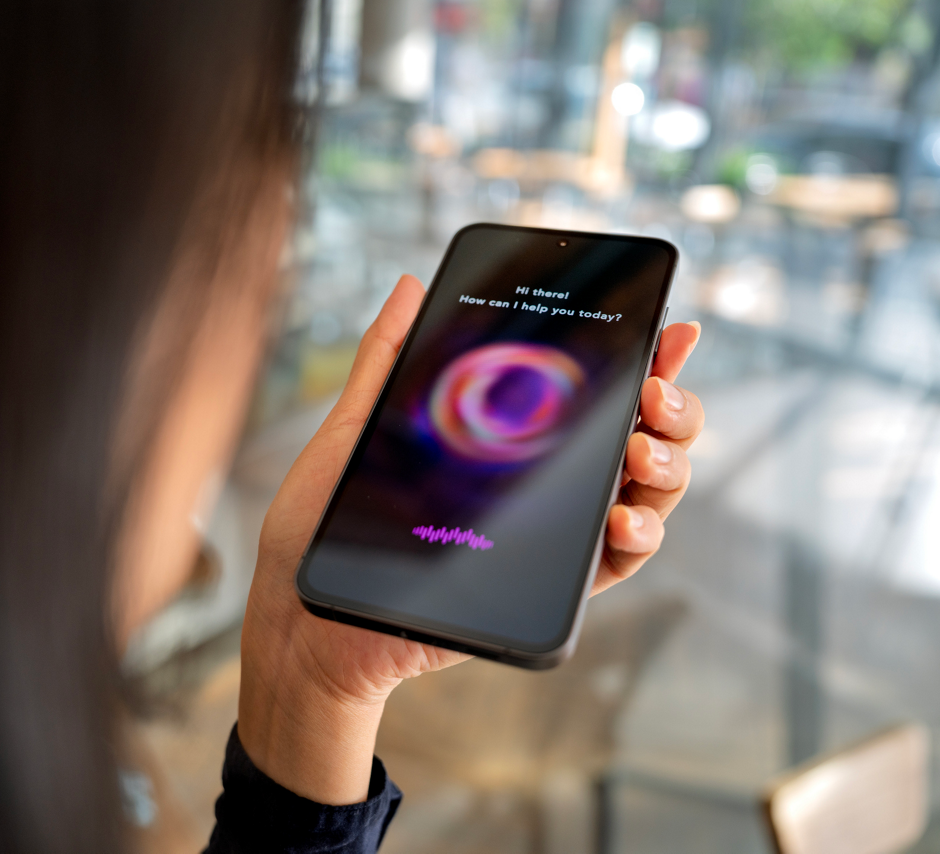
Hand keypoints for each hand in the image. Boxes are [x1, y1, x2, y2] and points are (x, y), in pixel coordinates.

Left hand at [237, 275, 702, 804]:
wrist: (305, 614)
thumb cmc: (324, 522)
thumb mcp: (357, 428)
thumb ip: (388, 358)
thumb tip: (410, 285)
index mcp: (512, 437)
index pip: (596, 390)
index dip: (646, 360)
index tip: (669, 330)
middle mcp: (544, 481)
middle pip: (642, 437)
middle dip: (673, 408)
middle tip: (653, 392)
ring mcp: (550, 533)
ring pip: (646, 496)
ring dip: (667, 467)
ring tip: (640, 448)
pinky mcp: (543, 586)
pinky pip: (614, 565)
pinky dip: (637, 539)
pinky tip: (623, 517)